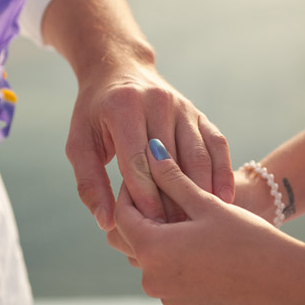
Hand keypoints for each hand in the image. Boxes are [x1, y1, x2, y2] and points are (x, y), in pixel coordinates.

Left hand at [41, 0, 233, 231]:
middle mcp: (157, 103)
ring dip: (201, 192)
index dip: (144, 196)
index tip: (149, 228)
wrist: (120, 68)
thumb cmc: (94, 113)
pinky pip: (215, 144)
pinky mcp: (198, 113)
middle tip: (177, 236)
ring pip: (197, 155)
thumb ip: (89, 183)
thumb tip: (106, 223)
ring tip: (200, 226)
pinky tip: (224, 200)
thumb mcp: (80, 143)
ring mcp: (182, 106)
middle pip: (171, 162)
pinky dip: (222, 172)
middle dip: (173, 200)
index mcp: (124, 108)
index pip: (137, 160)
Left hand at [112, 141, 299, 304]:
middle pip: (129, 239)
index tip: (146, 174)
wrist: (284, 282)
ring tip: (182, 216)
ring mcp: (167, 297)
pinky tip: (197, 244)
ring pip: (149, 259)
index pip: (122, 214)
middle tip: (161, 193)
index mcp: (152, 250)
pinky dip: (174, 260)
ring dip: (158, 238)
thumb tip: (151, 150)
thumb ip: (172, 178)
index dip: (131, 190)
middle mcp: (152, 278)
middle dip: (140, 215)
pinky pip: (167, 278)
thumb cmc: (247, 238)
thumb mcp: (206, 203)